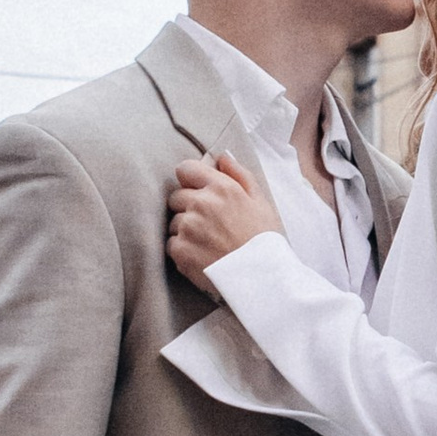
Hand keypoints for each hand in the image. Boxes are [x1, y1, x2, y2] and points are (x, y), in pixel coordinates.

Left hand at [166, 153, 281, 290]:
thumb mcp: (261, 201)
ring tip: (209, 243)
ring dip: (186, 230)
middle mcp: (200, 203)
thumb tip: (221, 157)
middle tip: (209, 224)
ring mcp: (187, 227)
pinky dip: (184, 250)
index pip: (185, 169)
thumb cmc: (264, 239)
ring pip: (174, 222)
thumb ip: (239, 174)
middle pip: (176, 197)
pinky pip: (172, 244)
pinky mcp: (180, 250)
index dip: (191, 180)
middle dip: (188, 207)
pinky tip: (203, 256)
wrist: (263, 278)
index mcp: (221, 188)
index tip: (199, 192)